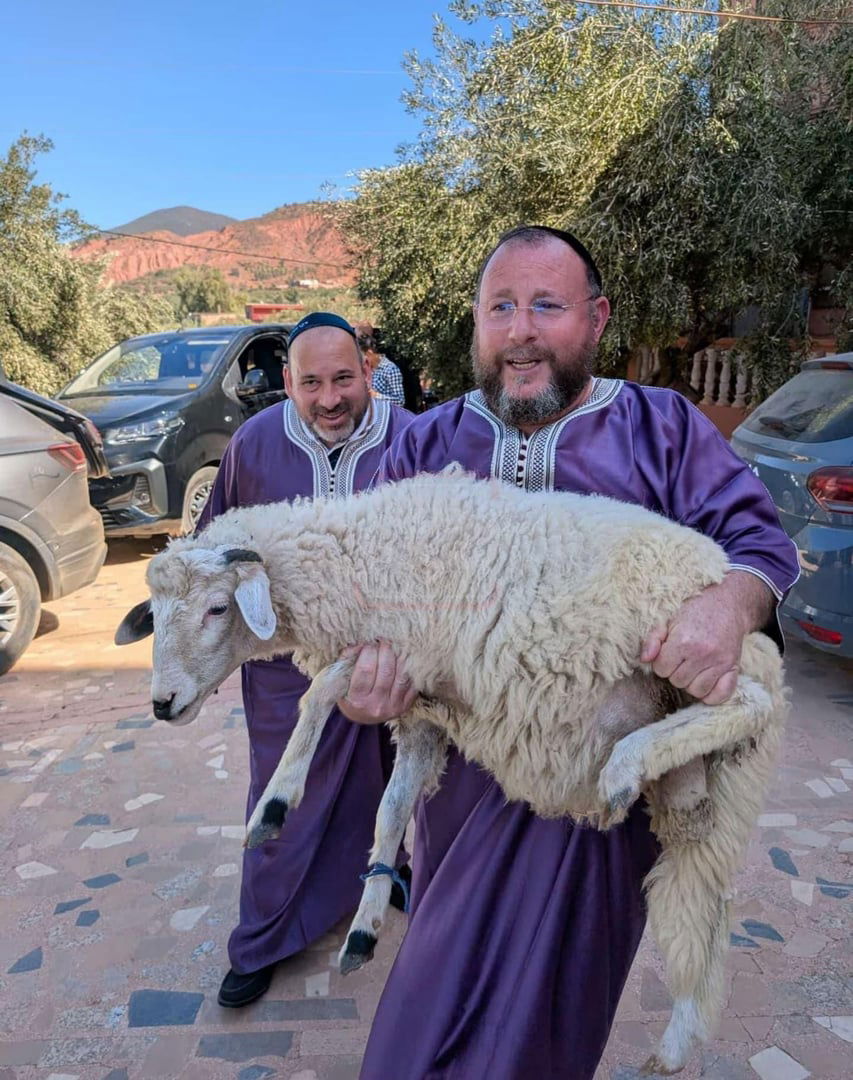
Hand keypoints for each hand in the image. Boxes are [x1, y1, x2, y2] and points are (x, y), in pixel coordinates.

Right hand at [338, 640, 416, 724]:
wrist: (363, 718)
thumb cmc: (350, 693)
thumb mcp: (341, 680)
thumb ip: (347, 659)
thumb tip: (360, 642)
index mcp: (357, 699)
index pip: (365, 670)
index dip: (369, 651)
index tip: (369, 642)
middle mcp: (376, 705)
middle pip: (386, 671)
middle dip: (386, 650)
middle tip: (384, 640)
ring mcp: (393, 706)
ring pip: (402, 675)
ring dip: (400, 656)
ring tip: (395, 646)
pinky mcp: (406, 705)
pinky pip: (412, 682)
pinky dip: (410, 668)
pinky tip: (405, 658)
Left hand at [640, 572, 771, 704]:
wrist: (727, 604)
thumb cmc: (695, 611)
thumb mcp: (669, 619)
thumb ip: (653, 639)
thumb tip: (645, 659)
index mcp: (683, 641)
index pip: (661, 669)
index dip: (662, 663)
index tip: (669, 654)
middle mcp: (702, 654)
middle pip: (678, 681)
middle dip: (676, 672)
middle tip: (682, 659)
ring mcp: (720, 662)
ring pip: (697, 691)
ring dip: (692, 683)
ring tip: (693, 668)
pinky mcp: (734, 667)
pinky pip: (720, 695)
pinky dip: (712, 694)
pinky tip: (706, 682)